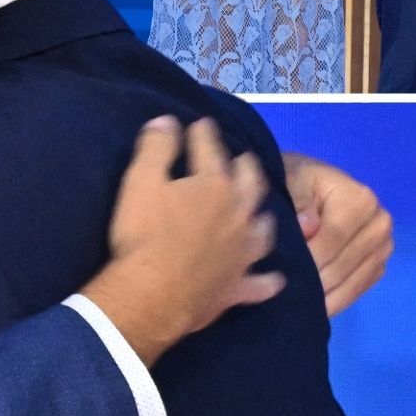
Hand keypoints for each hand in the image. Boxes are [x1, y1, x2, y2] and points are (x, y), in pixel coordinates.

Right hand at [84, 116, 281, 363]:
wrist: (152, 295)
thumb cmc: (144, 235)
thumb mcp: (141, 181)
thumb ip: (156, 147)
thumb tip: (168, 121)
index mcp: (214, 185)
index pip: (210, 150)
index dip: (203, 134)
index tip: (200, 125)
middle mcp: (238, 215)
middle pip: (249, 185)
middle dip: (247, 168)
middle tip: (244, 159)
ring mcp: (242, 253)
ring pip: (263, 231)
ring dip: (263, 219)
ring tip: (262, 214)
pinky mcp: (238, 287)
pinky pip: (262, 284)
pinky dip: (269, 281)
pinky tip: (275, 279)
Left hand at [283, 152, 390, 315]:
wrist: (310, 188)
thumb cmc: (299, 183)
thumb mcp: (293, 181)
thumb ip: (298, 200)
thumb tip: (307, 226)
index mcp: (362, 200)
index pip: (333, 240)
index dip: (306, 258)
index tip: (281, 270)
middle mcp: (380, 224)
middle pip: (342, 266)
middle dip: (311, 281)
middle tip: (283, 291)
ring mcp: (383, 248)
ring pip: (350, 284)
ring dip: (321, 296)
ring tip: (294, 301)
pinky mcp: (378, 266)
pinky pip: (356, 292)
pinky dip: (334, 301)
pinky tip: (311, 304)